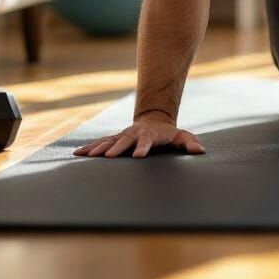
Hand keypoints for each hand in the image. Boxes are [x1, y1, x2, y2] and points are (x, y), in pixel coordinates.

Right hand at [72, 114, 205, 157]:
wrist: (154, 120)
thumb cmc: (168, 134)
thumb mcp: (181, 136)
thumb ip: (190, 142)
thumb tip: (200, 151)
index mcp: (149, 135)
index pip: (146, 142)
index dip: (143, 148)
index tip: (138, 156)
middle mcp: (134, 134)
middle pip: (124, 141)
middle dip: (116, 148)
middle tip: (108, 157)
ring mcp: (123, 136)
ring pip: (109, 141)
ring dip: (99, 148)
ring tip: (87, 155)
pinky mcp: (114, 139)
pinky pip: (100, 143)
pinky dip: (89, 148)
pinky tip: (77, 154)